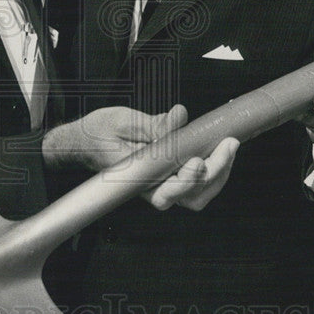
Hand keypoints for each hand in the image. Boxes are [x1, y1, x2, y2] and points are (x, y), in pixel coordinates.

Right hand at [42, 104, 238, 212]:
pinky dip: (214, 166)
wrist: (84, 139)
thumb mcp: (122, 121)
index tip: (197, 158)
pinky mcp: (170, 173)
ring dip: (220, 172)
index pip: (168, 193)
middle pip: (193, 197)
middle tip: (228, 144)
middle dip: (217, 172)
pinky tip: (219, 146)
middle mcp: (153, 187)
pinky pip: (197, 181)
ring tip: (228, 145)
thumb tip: (179, 116)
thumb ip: (152, 124)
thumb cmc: (97, 133)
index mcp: (137, 180)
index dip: (188, 180)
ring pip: (199, 193)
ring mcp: (163, 182)